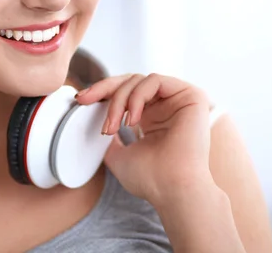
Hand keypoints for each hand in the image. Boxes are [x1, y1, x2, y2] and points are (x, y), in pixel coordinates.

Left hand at [75, 73, 214, 206]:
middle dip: (104, 89)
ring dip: (119, 100)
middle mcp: (166, 106)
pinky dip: (137, 97)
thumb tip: (101, 127)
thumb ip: (110, 139)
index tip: (80, 100)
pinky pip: (155, 80)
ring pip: (139, 80)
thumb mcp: (118, 156)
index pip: (126, 93)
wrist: (172, 191)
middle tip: (85, 100)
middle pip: (130, 81)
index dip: (101, 92)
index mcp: (153, 117)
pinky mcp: (191, 96)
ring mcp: (178, 100)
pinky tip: (133, 120)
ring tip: (112, 127)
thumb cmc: (150, 180)